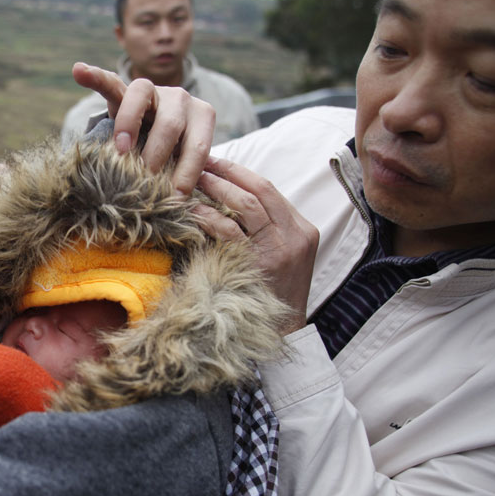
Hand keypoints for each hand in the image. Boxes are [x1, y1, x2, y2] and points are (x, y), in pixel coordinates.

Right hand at [71, 62, 214, 196]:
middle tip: (146, 180)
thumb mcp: (186, 166)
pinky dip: (94, 76)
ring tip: (121, 150)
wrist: (159, 137)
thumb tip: (178, 206)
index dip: (187, 173)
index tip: (174, 197)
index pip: (198, 146)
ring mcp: (152, 91)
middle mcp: (181, 98)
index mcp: (202, 116)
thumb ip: (184, 178)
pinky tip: (79, 70)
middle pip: (170, 123)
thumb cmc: (176, 158)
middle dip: (158, 155)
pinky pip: (109, 82)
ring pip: (140, 95)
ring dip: (129, 123)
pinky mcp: (124, 90)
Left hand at [193, 156, 318, 334]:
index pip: (268, 189)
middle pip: (259, 189)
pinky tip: (193, 210)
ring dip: (217, 187)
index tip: (215, 162)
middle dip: (227, 172)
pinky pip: (230, 232)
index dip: (239, 172)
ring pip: (247, 204)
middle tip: (199, 162)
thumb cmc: (273, 293)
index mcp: (302, 229)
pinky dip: (210, 217)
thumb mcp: (282, 256)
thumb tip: (228, 197)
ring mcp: (279, 250)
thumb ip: (265, 229)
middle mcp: (295, 235)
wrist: (283, 333)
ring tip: (194, 179)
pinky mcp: (258, 265)